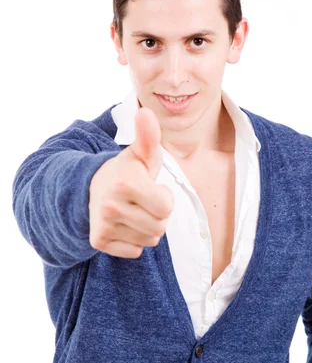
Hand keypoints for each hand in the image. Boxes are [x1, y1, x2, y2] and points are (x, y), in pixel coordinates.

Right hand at [89, 106, 174, 257]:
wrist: (93, 188)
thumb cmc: (128, 171)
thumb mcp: (141, 154)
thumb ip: (149, 137)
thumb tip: (146, 111)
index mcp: (125, 183)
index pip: (166, 207)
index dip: (164, 197)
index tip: (152, 188)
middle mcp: (111, 205)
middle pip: (160, 227)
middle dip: (158, 215)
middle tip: (143, 201)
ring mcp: (103, 225)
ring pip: (149, 240)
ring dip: (148, 228)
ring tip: (134, 211)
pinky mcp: (98, 241)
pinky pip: (135, 251)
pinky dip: (134, 241)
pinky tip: (124, 224)